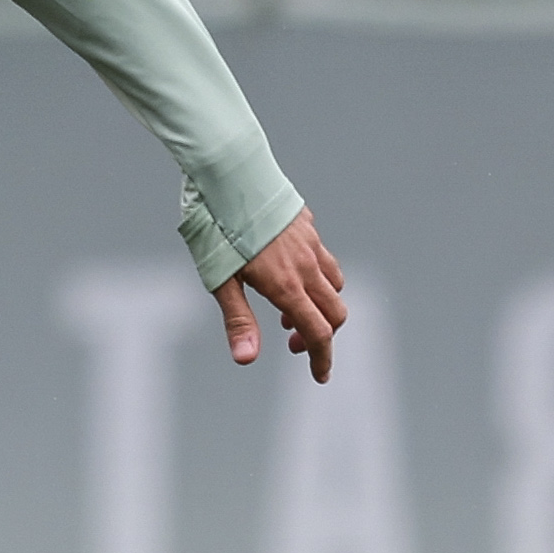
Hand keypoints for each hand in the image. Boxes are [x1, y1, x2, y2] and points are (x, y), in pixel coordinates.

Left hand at [217, 210, 346, 383]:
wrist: (230, 176)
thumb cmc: (218, 229)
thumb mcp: (220, 280)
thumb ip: (238, 319)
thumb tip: (246, 359)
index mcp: (286, 286)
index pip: (318, 332)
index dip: (321, 359)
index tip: (319, 376)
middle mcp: (306, 267)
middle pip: (335, 313)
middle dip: (322, 336)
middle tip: (292, 344)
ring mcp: (310, 245)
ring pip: (334, 285)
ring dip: (321, 306)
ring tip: (288, 311)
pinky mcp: (307, 227)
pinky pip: (325, 260)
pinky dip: (318, 279)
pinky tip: (291, 274)